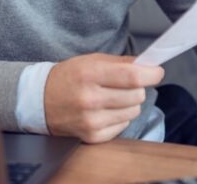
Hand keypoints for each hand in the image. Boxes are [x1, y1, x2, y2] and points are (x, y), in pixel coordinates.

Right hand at [44, 53, 163, 142]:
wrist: (40, 100)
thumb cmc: (69, 77)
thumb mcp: (91, 60)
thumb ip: (121, 62)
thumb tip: (148, 64)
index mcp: (90, 74)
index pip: (132, 76)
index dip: (151, 74)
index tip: (156, 71)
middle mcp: (90, 98)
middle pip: (136, 95)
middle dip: (137, 88)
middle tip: (126, 84)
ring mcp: (91, 120)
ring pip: (133, 111)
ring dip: (129, 103)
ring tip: (112, 98)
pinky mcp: (92, 136)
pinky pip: (123, 126)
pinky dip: (119, 118)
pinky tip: (105, 111)